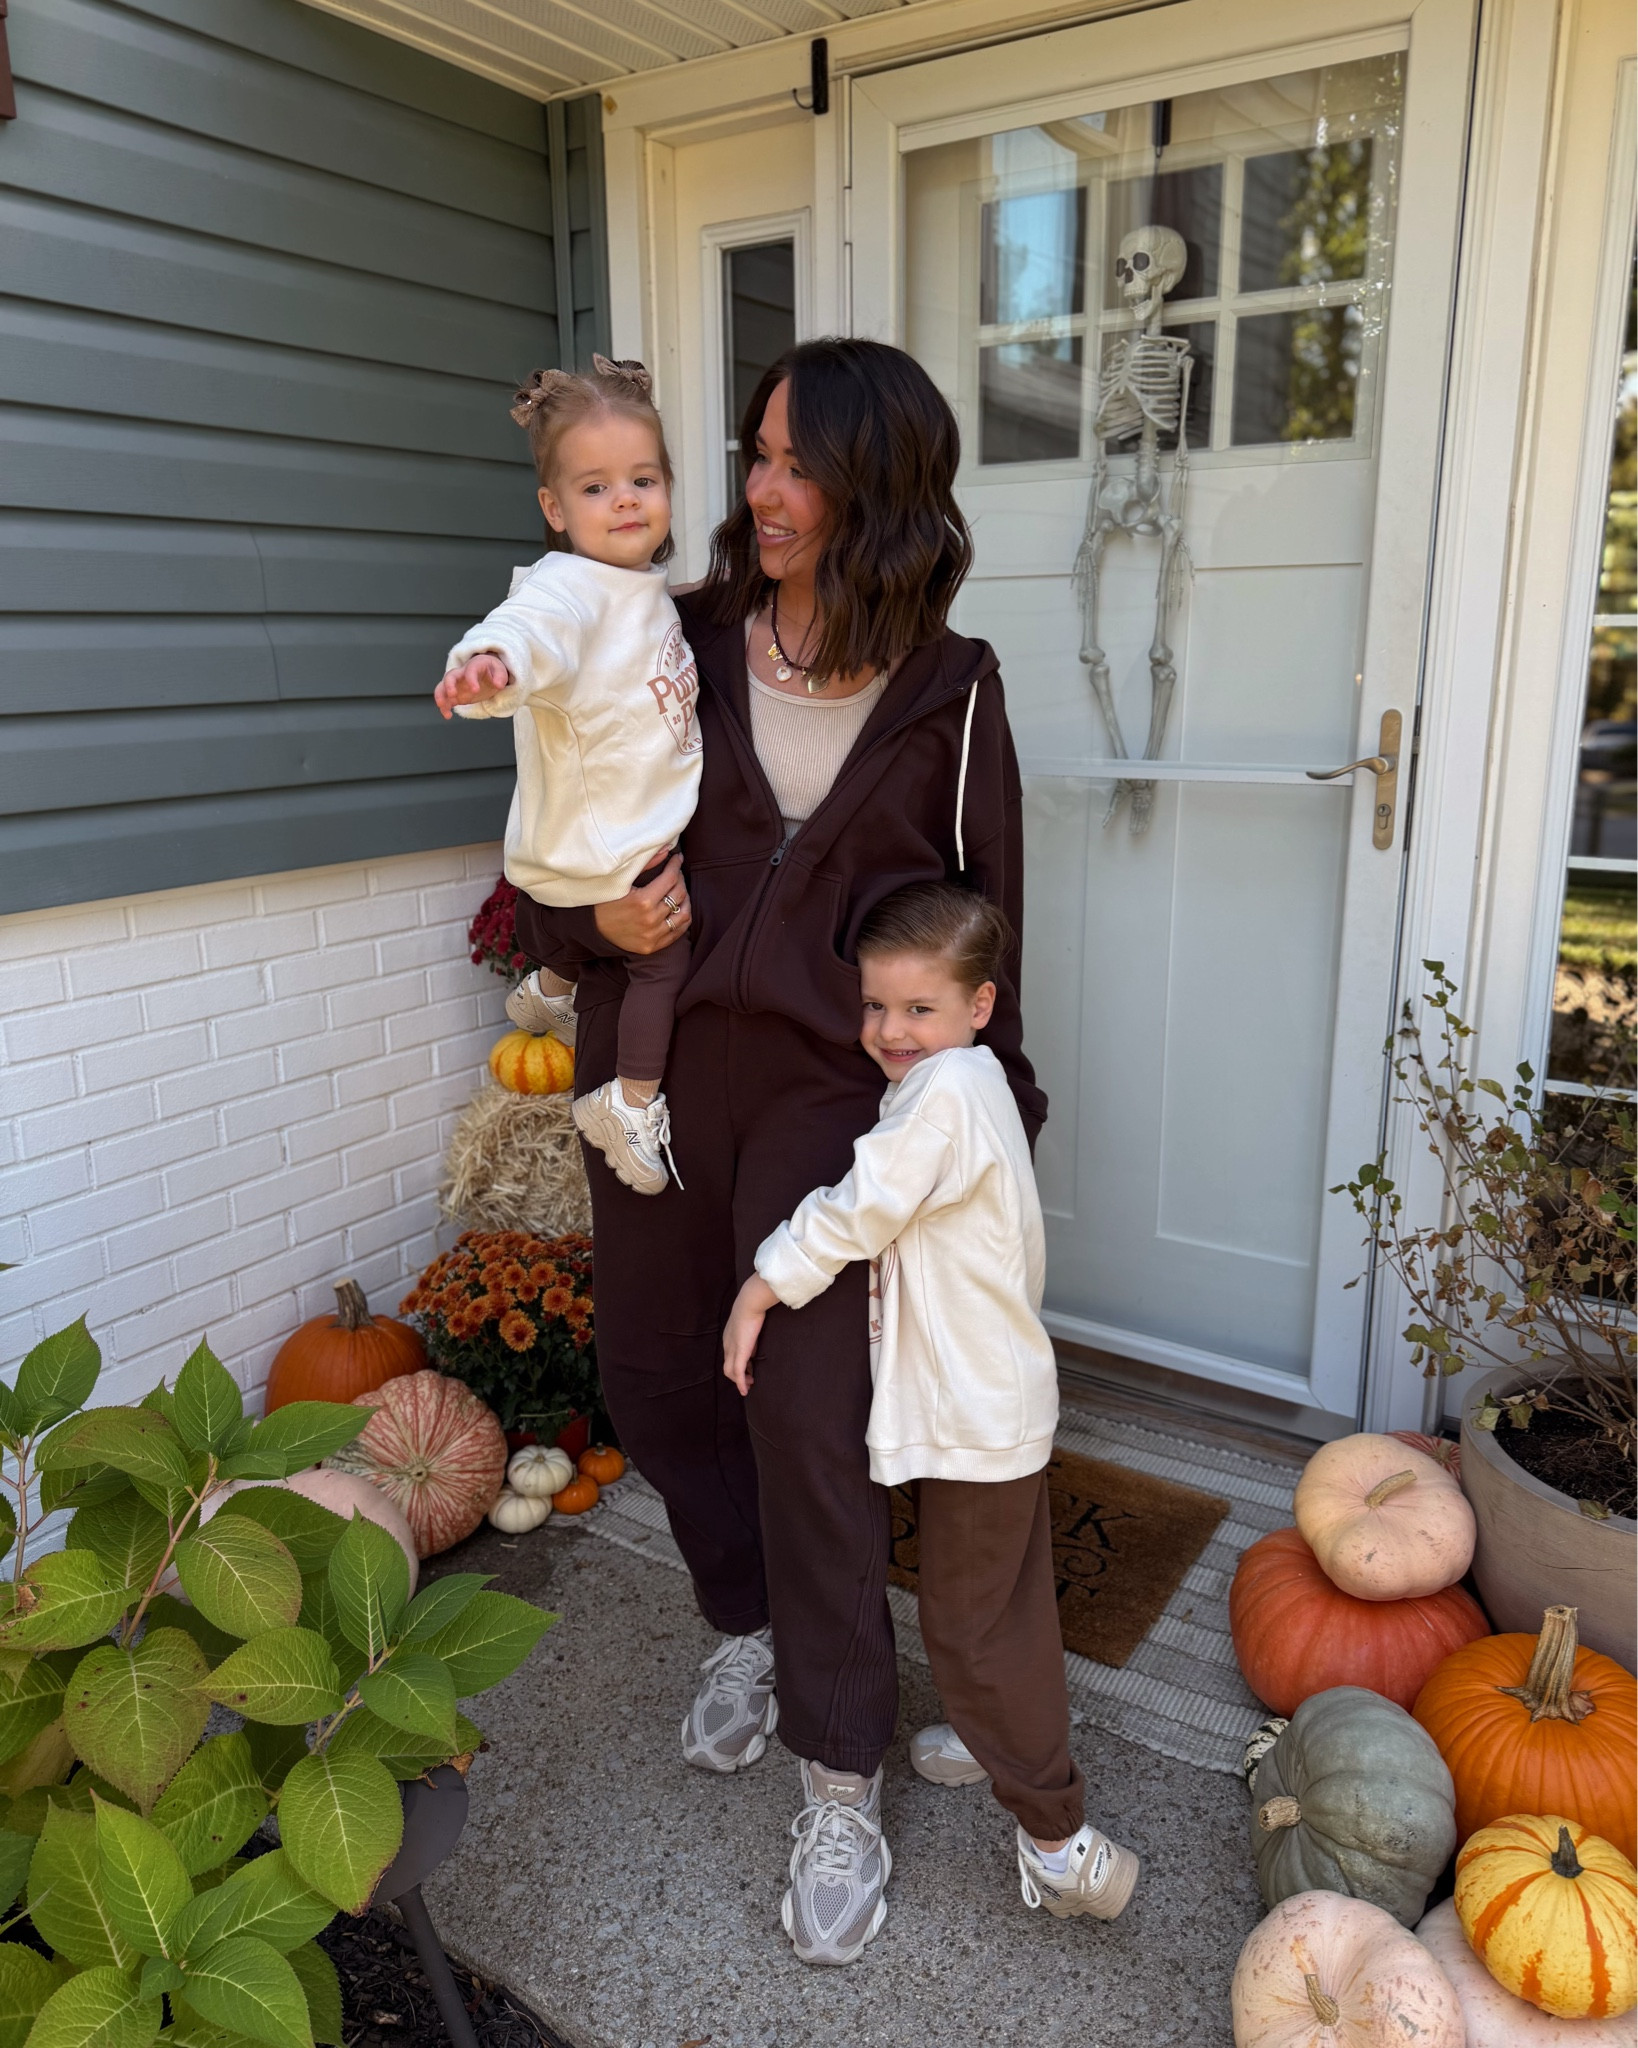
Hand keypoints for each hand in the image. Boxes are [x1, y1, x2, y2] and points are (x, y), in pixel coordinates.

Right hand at [435, 653, 511, 717]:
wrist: (486, 673)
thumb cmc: (492, 670)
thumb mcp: (500, 671)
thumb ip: (500, 677)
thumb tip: (498, 685)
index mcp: (474, 666)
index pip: (470, 670)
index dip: (471, 679)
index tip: (475, 690)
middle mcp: (461, 674)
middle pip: (450, 676)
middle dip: (449, 685)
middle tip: (452, 695)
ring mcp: (456, 684)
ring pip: (442, 687)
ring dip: (441, 696)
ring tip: (443, 706)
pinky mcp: (455, 695)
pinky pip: (446, 699)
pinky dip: (444, 707)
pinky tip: (448, 715)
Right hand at [593, 849, 690, 954]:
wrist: (594, 929)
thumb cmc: (606, 901)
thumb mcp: (621, 880)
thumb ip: (644, 864)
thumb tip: (666, 850)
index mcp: (642, 901)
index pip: (670, 878)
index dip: (675, 865)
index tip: (676, 859)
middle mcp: (650, 919)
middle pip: (679, 894)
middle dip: (680, 879)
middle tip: (676, 873)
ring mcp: (653, 935)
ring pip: (684, 914)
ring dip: (685, 899)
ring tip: (679, 891)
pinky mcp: (653, 945)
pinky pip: (679, 931)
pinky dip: (683, 918)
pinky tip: (679, 908)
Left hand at [722, 1275, 778, 1395]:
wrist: (750, 1302)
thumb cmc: (753, 1306)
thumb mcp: (750, 1319)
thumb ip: (752, 1328)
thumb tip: (759, 1330)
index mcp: (729, 1336)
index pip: (730, 1355)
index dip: (739, 1364)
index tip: (749, 1369)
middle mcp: (727, 1344)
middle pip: (727, 1366)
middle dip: (738, 1376)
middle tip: (750, 1381)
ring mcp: (732, 1349)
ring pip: (730, 1372)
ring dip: (740, 1381)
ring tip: (750, 1384)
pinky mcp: (739, 1352)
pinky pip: (738, 1373)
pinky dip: (740, 1383)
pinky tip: (745, 1390)